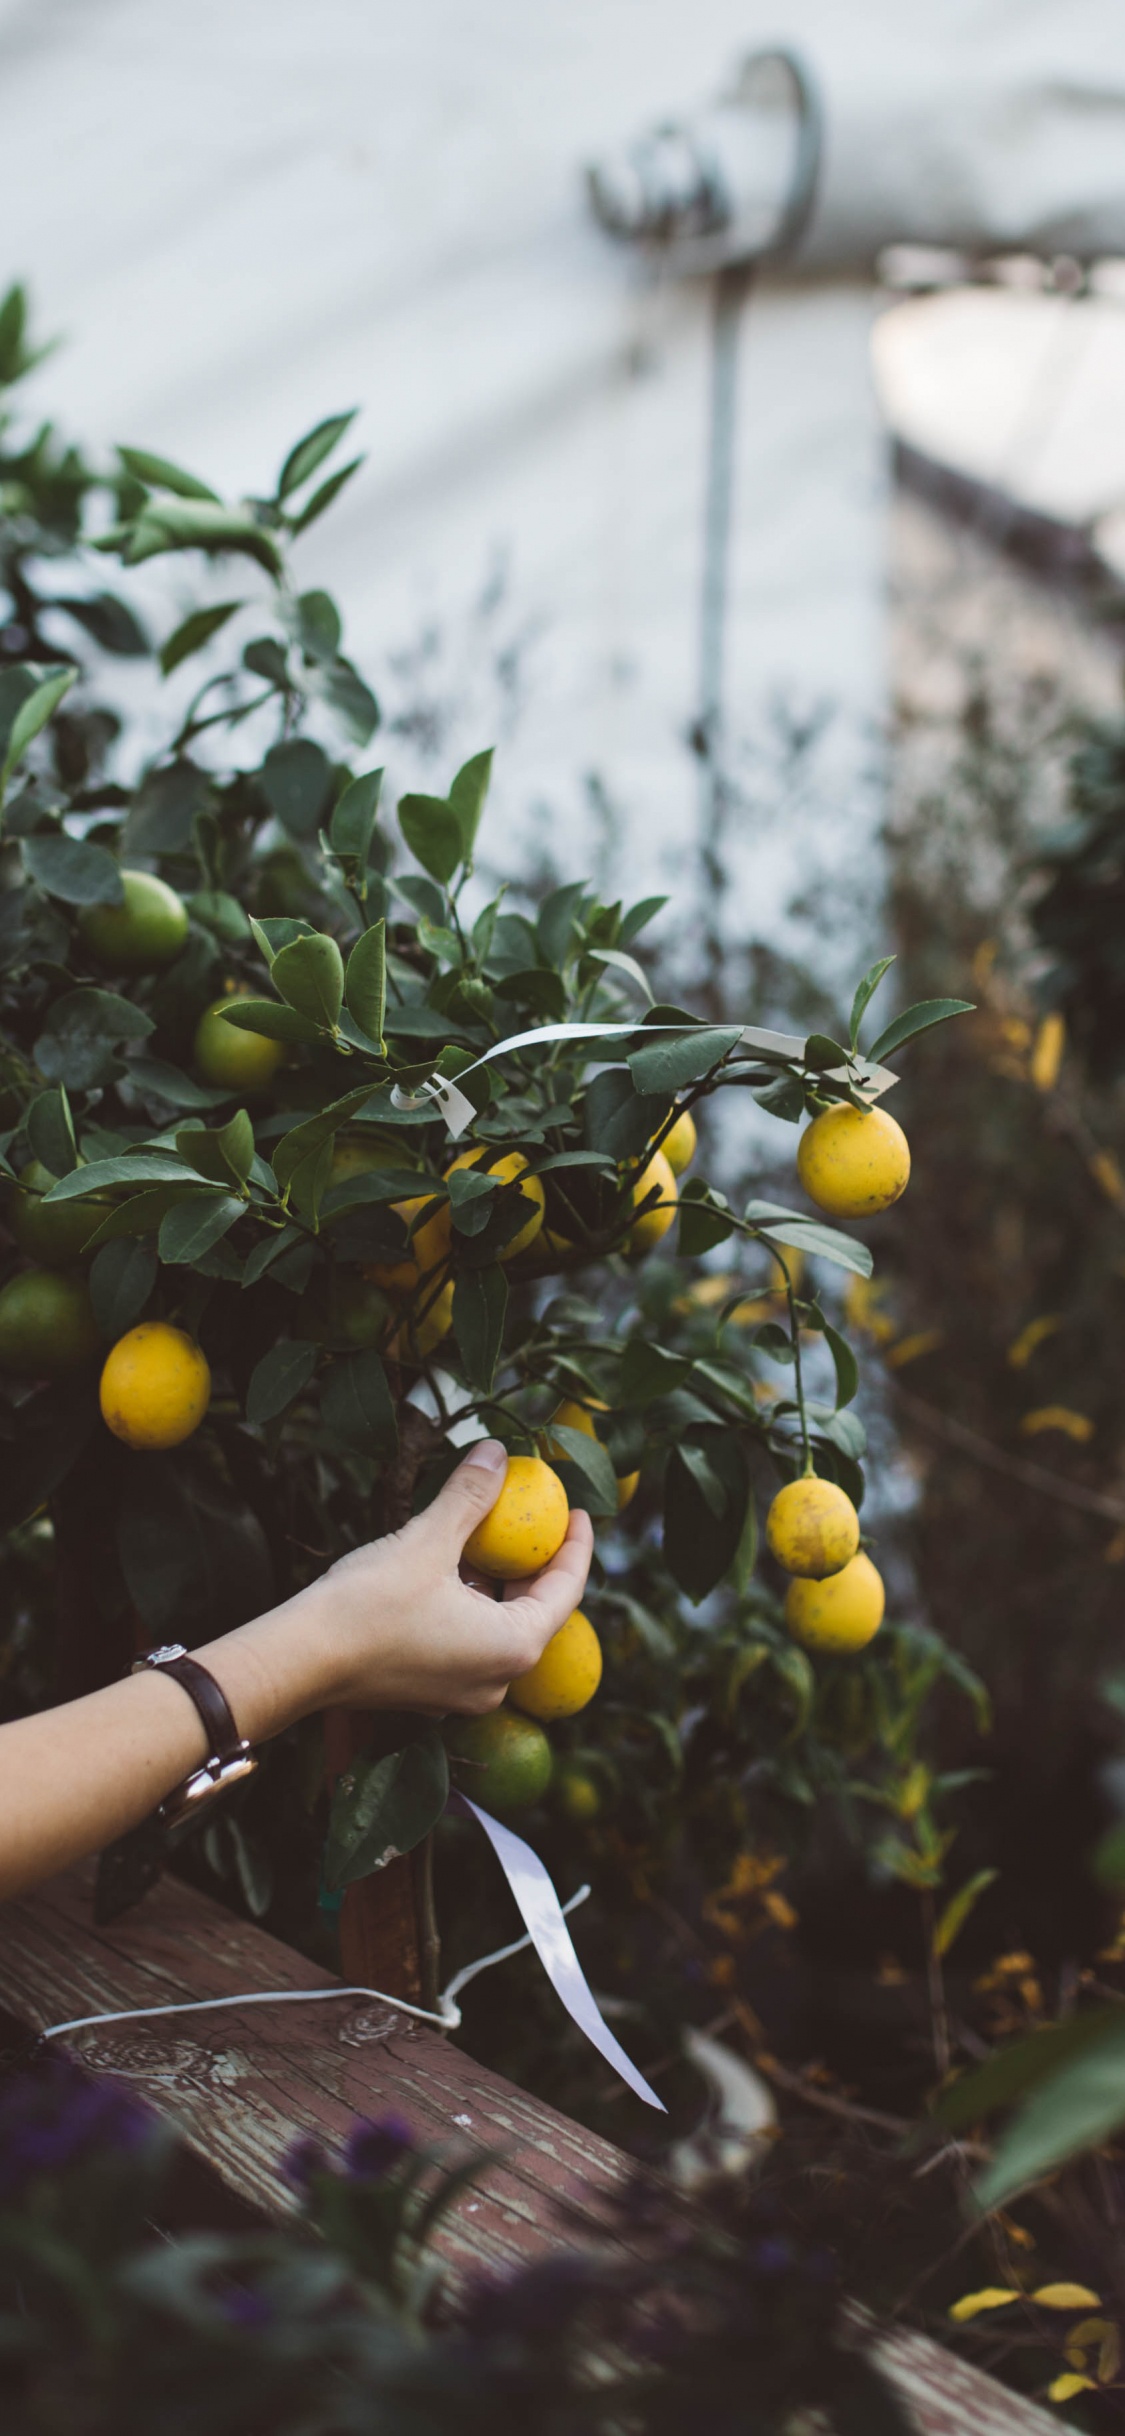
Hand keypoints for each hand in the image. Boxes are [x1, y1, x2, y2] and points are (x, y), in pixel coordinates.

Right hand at [312, 1440, 593, 1714]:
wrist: (299, 1660)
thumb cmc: (367, 1603)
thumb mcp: (427, 1539)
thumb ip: (470, 1496)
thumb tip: (497, 1452)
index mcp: (513, 1648)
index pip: (567, 1590)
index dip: (576, 1545)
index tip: (578, 1511)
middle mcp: (497, 1681)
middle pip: (535, 1611)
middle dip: (535, 1563)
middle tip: (534, 1519)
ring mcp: (463, 1694)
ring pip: (500, 1628)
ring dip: (498, 1584)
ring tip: (488, 1538)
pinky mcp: (431, 1694)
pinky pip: (469, 1644)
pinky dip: (471, 1607)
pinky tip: (451, 1572)